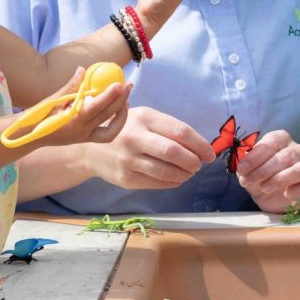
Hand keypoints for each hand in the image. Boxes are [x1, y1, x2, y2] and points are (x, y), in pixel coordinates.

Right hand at [39, 68, 130, 147]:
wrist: (30, 136)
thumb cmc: (39, 115)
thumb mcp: (52, 100)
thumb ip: (70, 86)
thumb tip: (82, 69)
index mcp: (71, 121)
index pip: (95, 108)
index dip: (109, 96)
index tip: (119, 84)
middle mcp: (80, 132)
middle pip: (107, 117)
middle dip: (120, 101)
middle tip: (128, 85)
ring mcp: (84, 138)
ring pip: (111, 130)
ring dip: (121, 115)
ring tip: (126, 99)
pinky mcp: (85, 140)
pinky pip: (106, 134)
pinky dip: (115, 123)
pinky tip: (118, 110)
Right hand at [82, 106, 215, 189]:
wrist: (90, 148)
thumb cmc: (126, 129)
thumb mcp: (144, 117)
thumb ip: (168, 126)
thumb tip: (200, 144)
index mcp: (145, 117)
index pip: (181, 131)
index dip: (200, 145)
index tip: (209, 153)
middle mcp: (135, 137)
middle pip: (174, 152)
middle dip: (193, 161)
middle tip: (199, 164)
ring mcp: (129, 159)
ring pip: (166, 171)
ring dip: (184, 174)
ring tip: (189, 172)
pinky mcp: (126, 178)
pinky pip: (156, 183)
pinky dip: (172, 182)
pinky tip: (177, 178)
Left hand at [234, 129, 299, 213]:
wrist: (272, 196)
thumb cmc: (260, 176)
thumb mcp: (248, 169)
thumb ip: (244, 164)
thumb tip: (242, 164)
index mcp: (281, 139)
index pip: (272, 142)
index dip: (256, 156)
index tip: (242, 169)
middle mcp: (297, 150)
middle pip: (284, 157)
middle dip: (262, 171)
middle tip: (247, 182)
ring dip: (278, 180)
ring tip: (264, 188)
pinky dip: (295, 191)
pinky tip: (285, 194)